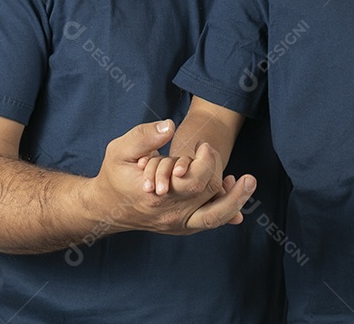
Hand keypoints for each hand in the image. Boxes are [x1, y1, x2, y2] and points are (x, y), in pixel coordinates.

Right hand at [86, 120, 255, 235]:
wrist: (105, 208)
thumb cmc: (114, 175)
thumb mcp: (120, 150)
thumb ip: (144, 136)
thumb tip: (169, 127)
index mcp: (156, 196)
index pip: (194, 181)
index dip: (205, 160)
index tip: (202, 146)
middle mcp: (170, 214)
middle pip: (209, 196)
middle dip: (220, 172)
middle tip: (217, 154)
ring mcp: (177, 224)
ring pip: (216, 216)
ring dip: (235, 199)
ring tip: (248, 182)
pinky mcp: (183, 227)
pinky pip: (210, 221)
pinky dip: (226, 209)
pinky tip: (231, 190)